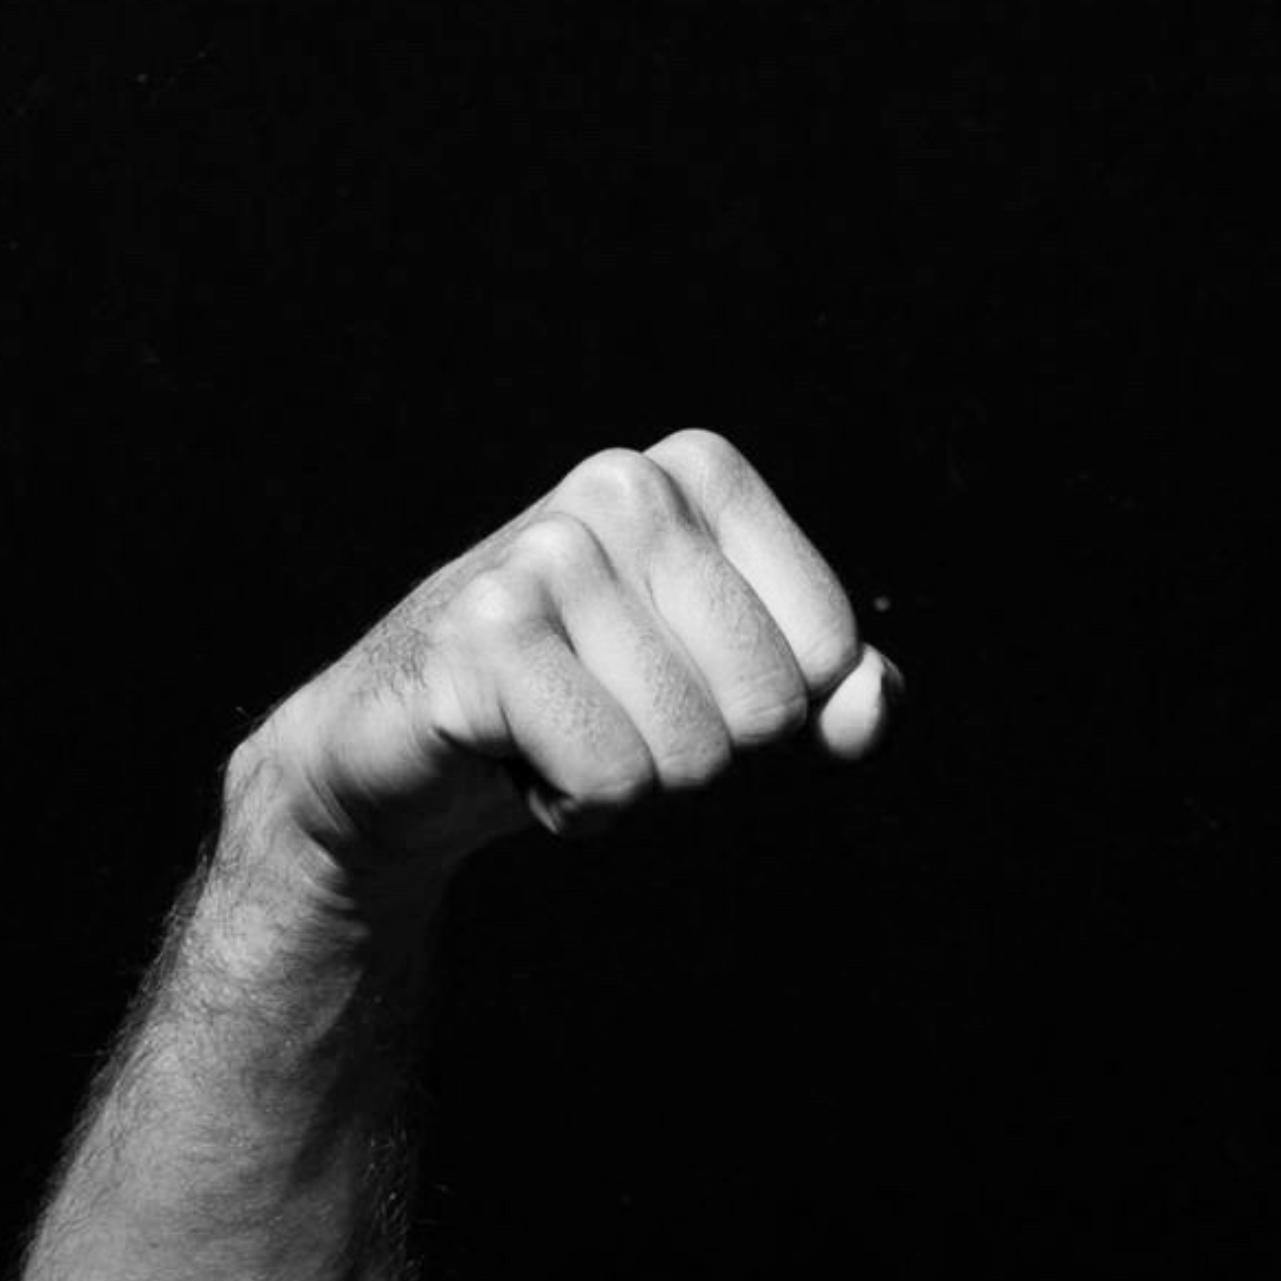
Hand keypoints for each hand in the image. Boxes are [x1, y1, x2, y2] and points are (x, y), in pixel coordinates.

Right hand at [239, 430, 897, 879]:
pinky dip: (577, 806)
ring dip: (632, 780)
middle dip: (704, 749)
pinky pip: (612, 777)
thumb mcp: (730, 685)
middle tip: (614, 712)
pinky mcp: (479, 636)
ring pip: (693, 750)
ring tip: (560, 730)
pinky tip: (521, 758)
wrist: (410, 743)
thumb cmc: (593, 700)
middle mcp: (622, 485)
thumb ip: (834, 689)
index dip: (774, 709)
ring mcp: (545, 553)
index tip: (686, 681)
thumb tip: (871, 703)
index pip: (832, 650)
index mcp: (698, 474)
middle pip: (769, 706)